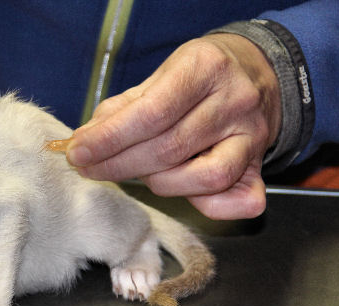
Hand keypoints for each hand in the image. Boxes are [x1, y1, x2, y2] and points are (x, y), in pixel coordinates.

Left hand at [67, 34, 281, 219]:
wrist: (255, 72)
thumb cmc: (194, 79)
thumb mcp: (157, 78)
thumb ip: (121, 110)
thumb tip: (83, 141)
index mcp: (205, 67)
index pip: (149, 114)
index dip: (108, 140)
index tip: (77, 153)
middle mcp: (235, 100)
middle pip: (168, 149)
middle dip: (118, 166)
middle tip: (90, 168)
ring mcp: (252, 135)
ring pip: (199, 178)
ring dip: (155, 183)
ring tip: (137, 171)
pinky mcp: (261, 165)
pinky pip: (236, 202)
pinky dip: (206, 205)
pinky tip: (181, 188)